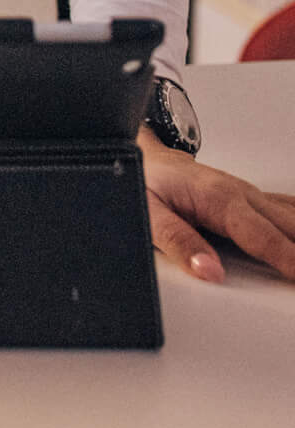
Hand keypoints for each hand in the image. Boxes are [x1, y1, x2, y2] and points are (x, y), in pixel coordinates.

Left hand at [138, 130, 294, 283]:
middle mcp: (242, 194)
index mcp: (219, 199)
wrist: (147, 157)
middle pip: (289, 229)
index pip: (264, 237)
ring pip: (293, 218)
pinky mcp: (252, 199)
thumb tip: (209, 270)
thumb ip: (178, 242)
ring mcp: (250, 195)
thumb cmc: (147, 179)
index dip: (290, 261)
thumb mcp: (148, 212)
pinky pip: (289, 210)